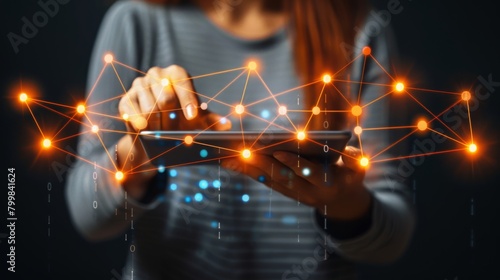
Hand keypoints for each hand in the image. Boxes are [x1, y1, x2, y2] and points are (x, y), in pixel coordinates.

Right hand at [116, 65, 230, 198]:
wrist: (154, 137)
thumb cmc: (180, 122)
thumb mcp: (197, 121)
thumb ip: (211, 121)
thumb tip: (227, 126)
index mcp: (175, 73)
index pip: (182, 79)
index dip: (188, 99)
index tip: (192, 117)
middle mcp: (156, 74)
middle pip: (166, 97)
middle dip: (173, 119)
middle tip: (176, 132)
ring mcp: (138, 86)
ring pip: (149, 108)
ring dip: (158, 126)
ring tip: (162, 134)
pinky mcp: (125, 100)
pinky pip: (132, 112)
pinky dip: (139, 123)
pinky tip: (144, 129)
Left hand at [221, 146, 371, 219]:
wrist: (341, 199)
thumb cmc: (349, 176)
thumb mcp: (358, 169)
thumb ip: (356, 160)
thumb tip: (351, 153)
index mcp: (326, 185)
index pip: (307, 172)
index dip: (293, 162)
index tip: (278, 150)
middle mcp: (307, 193)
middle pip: (281, 177)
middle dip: (261, 164)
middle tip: (243, 150)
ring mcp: (294, 194)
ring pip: (269, 181)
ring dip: (248, 170)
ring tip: (229, 156)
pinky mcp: (284, 192)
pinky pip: (264, 182)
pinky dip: (249, 172)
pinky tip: (233, 162)